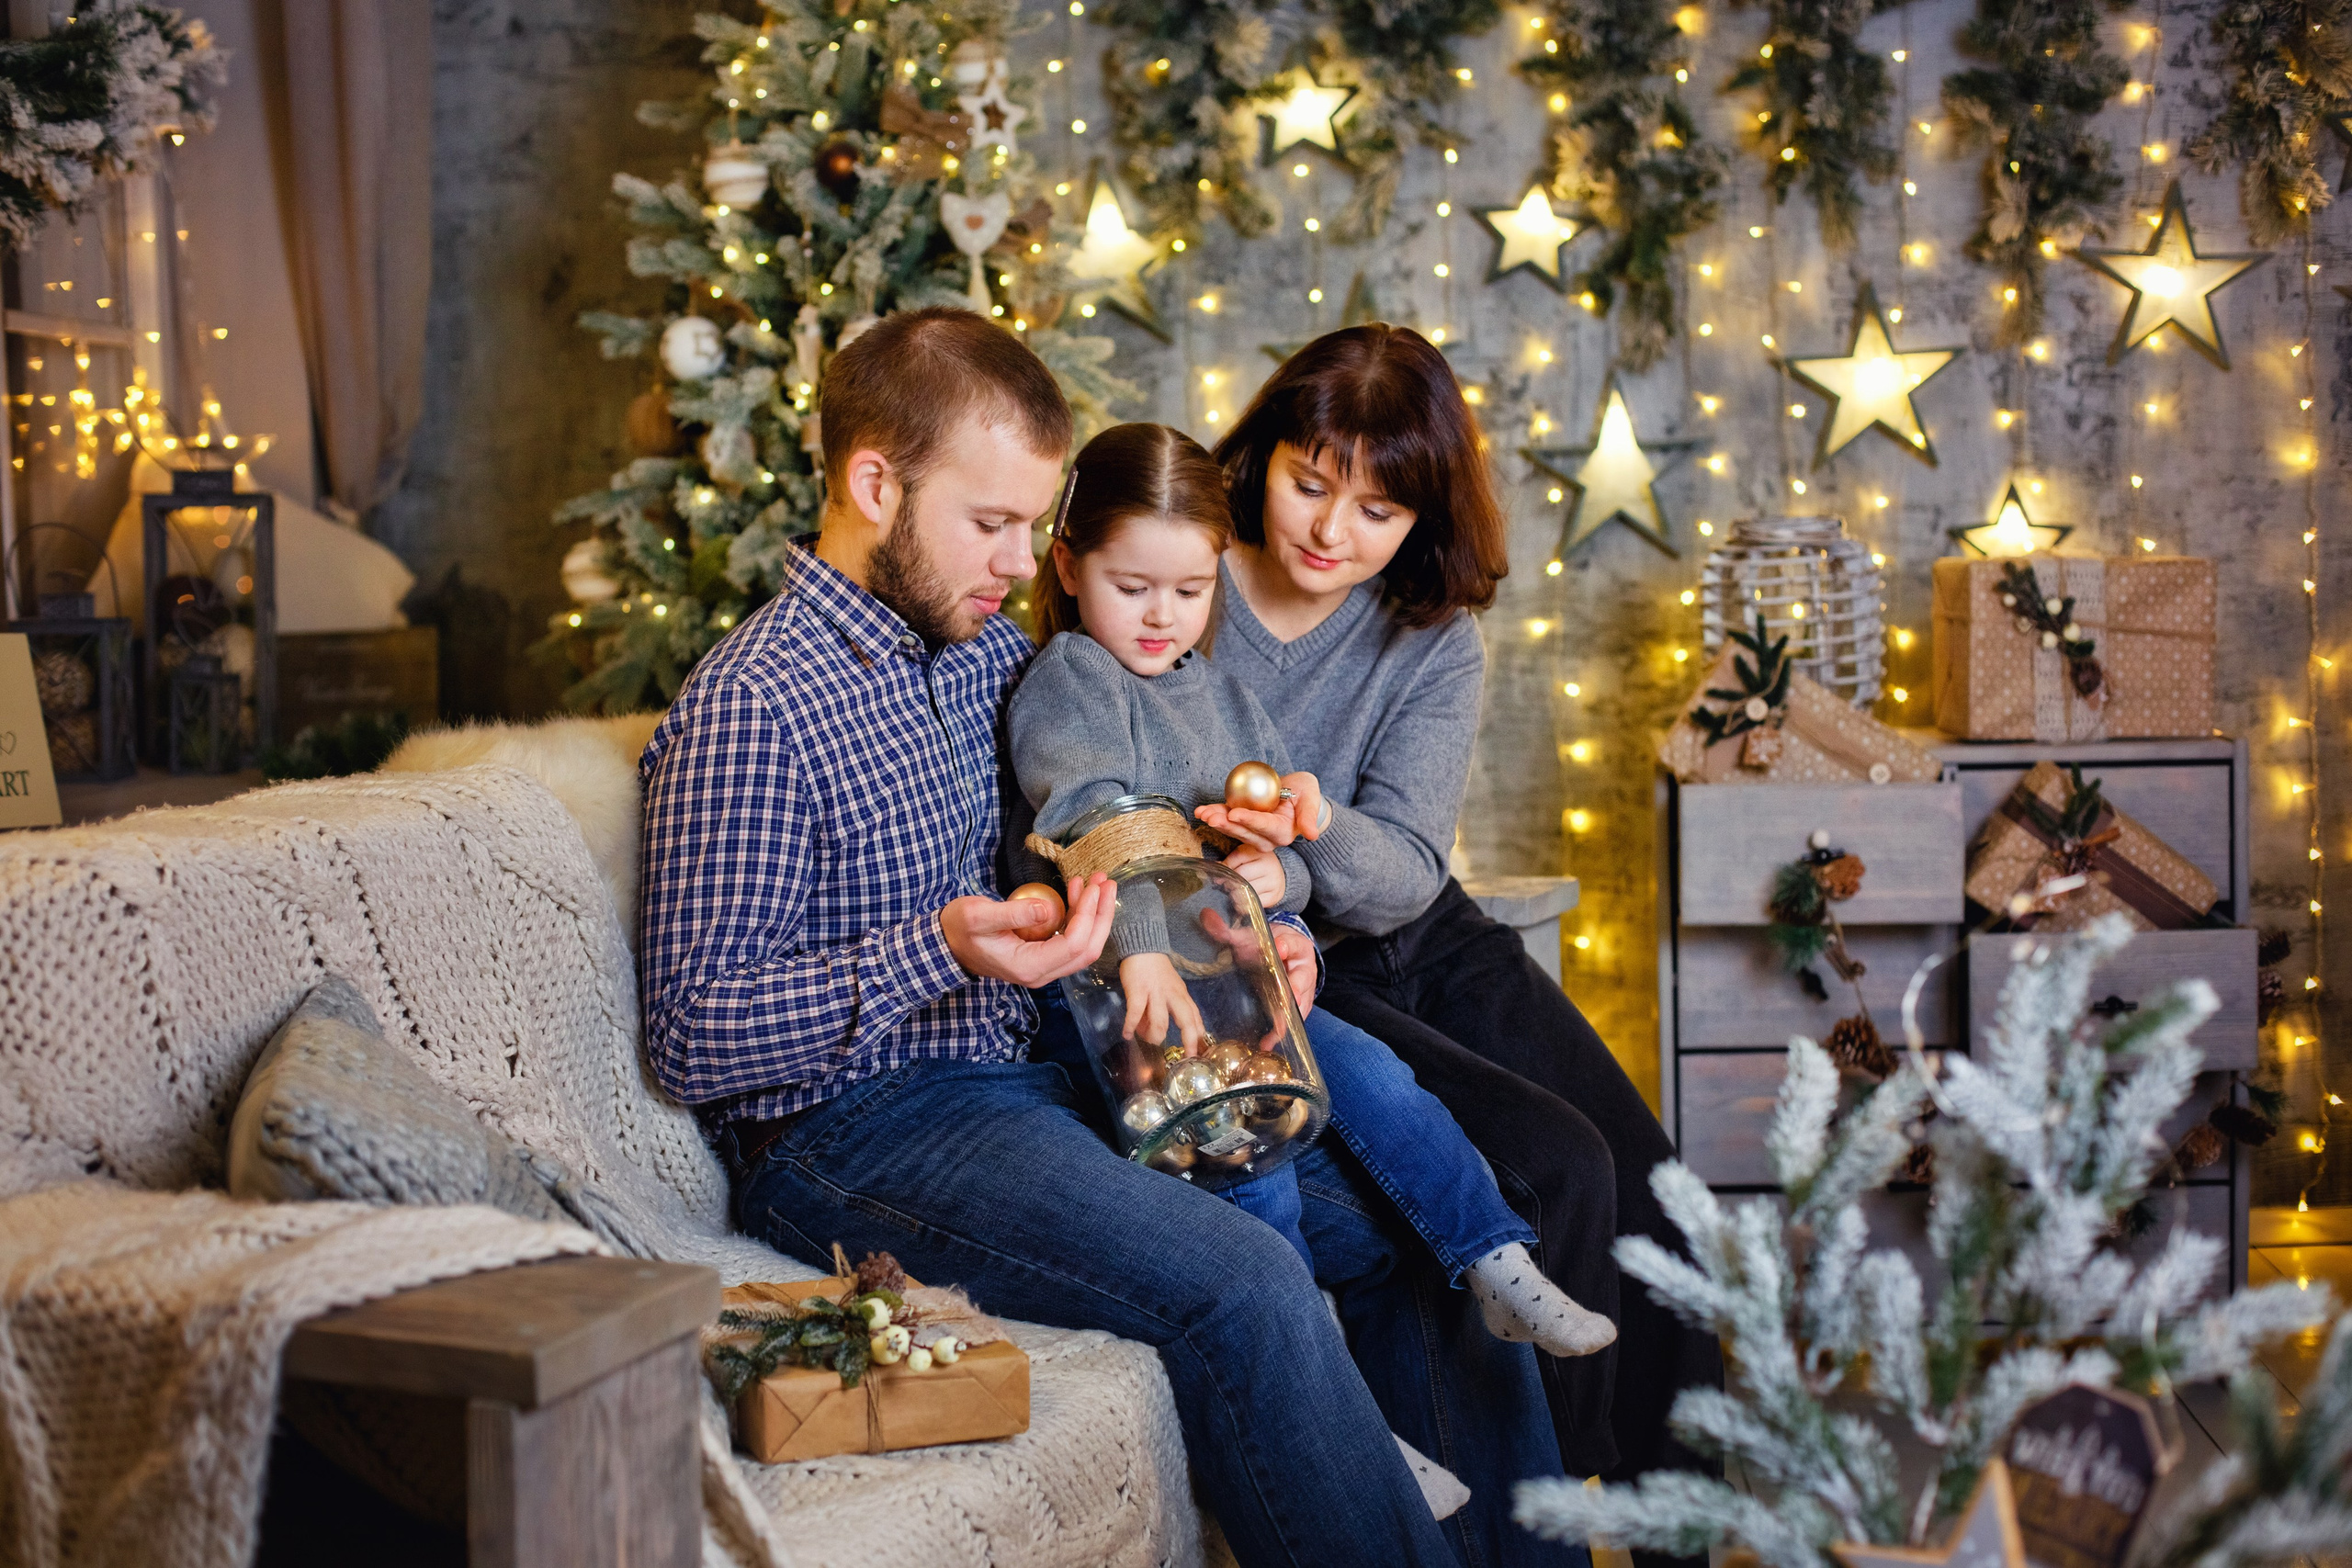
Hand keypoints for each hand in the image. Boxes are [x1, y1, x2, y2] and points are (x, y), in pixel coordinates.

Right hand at [941, 873, 1113, 986]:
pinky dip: (1081, 917)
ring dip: (1095, 915)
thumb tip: (1046, 908)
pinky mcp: (1044, 956)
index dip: (1088, 915)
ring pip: (1084, 946)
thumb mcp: (979, 916)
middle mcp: (1041, 973)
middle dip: (1102, 915)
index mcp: (1028, 966)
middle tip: (1105, 882)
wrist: (947, 944)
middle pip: (1087, 950)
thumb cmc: (959, 929)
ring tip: (1096, 882)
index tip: (1091, 886)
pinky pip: (1072, 940)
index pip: (1073, 945)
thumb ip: (1013, 914)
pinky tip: (1077, 893)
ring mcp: (1044, 967)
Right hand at [1119, 951, 1205, 1051]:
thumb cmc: (1157, 970)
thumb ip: (1170, 1009)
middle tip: (1187, 1057)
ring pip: (1160, 1022)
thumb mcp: (1172, 988)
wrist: (1143, 948)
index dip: (1199, 1036)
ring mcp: (1156, 993)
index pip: (1195, 1017)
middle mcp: (1173, 995)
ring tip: (1146, 1038)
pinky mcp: (1138, 991)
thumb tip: (1160, 1032)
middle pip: (1186, 1021)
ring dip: (1153, 1036)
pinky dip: (1130, 1026)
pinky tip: (1126, 1034)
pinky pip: (1136, 1013)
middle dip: (1189, 1041)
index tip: (1199, 1052)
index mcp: (1182, 995)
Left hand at [1194, 771, 1322, 849]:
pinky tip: (1201, 811)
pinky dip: (1215, 815)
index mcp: (1283, 832)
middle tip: (1211, 817)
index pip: (1265, 826)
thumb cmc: (1306, 794)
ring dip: (1217, 822)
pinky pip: (1228, 821)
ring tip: (1203, 814)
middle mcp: (1267, 838)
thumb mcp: (1311, 799)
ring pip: (1233, 829)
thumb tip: (1312, 835)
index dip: (1250, 820)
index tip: (1235, 814)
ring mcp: (1253, 833)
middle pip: (1245, 832)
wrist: (1296, 794)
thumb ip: (1309, 816)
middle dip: (1227, 825)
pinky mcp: (1243, 825)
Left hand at [1197, 907, 1318, 1032]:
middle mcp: (1304, 967)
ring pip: (1301, 1003)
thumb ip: (1227, 929)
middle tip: (1285, 1002)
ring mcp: (1304, 988)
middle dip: (1293, 992)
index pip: (1293, 943)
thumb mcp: (1250, 935)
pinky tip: (1270, 1042)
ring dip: (1289, 1018)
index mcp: (1295, 944)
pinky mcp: (1298, 1004)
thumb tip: (1205, 916)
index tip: (1278, 948)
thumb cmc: (1267, 944)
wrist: (1282, 951)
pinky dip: (1283, 1029)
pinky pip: (1294, 1017)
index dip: (1286, 946)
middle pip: (1302, 979)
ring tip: (1276, 1033)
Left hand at [1224, 844, 1286, 908]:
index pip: (1238, 857)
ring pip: (1248, 889)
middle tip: (1225, 887)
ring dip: (1236, 894)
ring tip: (1232, 894)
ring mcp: (1273, 881)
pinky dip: (1245, 904)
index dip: (1226, 867)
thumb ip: (1230, 862)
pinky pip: (1255, 902)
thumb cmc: (1256, 864)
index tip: (1218, 876)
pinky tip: (1240, 902)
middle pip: (1242, 874)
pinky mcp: (1274, 895)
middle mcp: (1269, 865)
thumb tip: (1214, 870)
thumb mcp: (1245, 857)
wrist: (1278, 875)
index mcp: (1260, 852)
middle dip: (1230, 882)